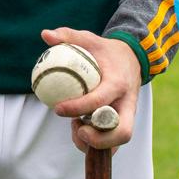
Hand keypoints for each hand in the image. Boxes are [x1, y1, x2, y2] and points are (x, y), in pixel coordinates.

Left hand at [41, 27, 140, 152]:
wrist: (133, 58)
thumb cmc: (106, 50)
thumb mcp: (90, 39)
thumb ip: (68, 36)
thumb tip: (45, 34)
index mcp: (118, 83)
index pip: (100, 100)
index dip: (78, 108)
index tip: (58, 109)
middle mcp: (127, 103)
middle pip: (122, 132)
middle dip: (98, 139)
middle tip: (77, 129)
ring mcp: (128, 115)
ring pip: (119, 141)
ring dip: (95, 143)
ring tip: (76, 128)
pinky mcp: (124, 122)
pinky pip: (114, 143)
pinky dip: (97, 144)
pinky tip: (80, 131)